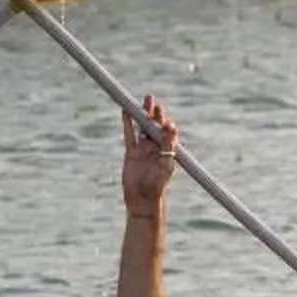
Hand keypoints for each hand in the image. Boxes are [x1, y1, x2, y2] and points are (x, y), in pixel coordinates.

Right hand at [122, 95, 177, 214]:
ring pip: (142, 127)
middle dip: (154, 112)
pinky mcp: (131, 152)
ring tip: (143, 100)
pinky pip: (129, 134)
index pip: (166, 130)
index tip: (160, 114)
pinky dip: (127, 122)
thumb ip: (168, 145)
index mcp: (166, 149)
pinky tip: (126, 111)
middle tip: (150, 98)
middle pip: (154, 125)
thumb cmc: (157, 184)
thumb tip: (170, 127)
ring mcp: (143, 149)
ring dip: (142, 114)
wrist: (141, 198)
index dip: (163, 120)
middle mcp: (155, 147)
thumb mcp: (165, 164)